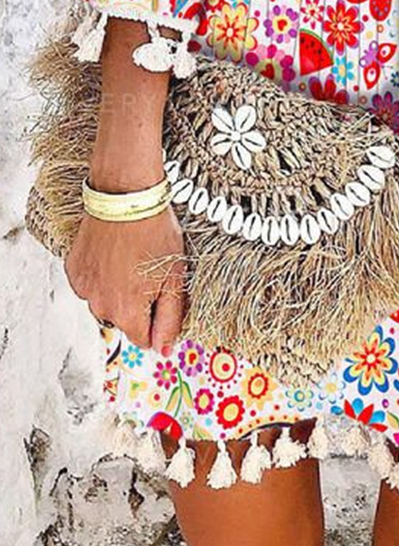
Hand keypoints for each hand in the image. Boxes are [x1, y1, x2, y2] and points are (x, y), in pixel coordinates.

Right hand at [65, 205, 185, 354]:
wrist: (125, 197)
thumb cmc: (154, 232)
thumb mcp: (175, 277)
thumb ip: (170, 319)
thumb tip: (164, 350)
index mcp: (127, 312)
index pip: (143, 339)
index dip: (157, 320)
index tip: (162, 296)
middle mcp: (100, 306)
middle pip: (123, 320)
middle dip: (137, 303)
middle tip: (149, 271)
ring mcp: (84, 288)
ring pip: (105, 301)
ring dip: (117, 288)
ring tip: (130, 258)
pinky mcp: (74, 270)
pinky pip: (91, 283)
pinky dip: (101, 274)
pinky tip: (114, 253)